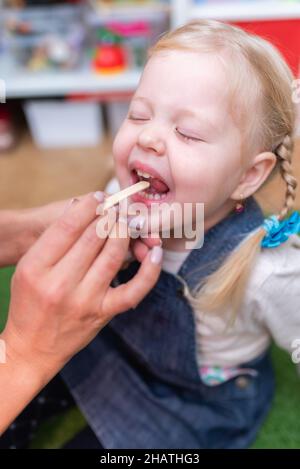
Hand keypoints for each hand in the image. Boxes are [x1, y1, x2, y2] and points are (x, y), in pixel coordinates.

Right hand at [2, 193, 161, 381]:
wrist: (32, 347)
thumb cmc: (29, 303)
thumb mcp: (29, 267)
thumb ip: (53, 239)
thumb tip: (84, 207)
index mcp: (36, 267)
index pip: (68, 226)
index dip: (90, 206)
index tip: (99, 198)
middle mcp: (60, 284)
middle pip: (94, 236)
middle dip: (110, 216)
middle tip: (116, 208)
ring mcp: (85, 300)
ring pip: (114, 255)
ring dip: (125, 233)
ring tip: (127, 223)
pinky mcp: (103, 313)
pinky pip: (134, 290)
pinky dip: (149, 270)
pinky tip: (154, 252)